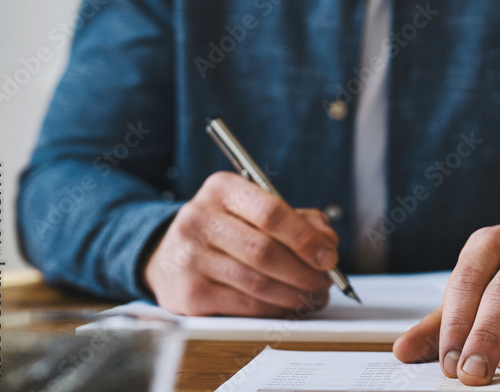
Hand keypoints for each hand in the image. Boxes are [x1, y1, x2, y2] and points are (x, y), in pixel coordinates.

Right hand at [143, 171, 337, 316]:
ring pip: (257, 282)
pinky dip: (274, 309)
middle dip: (304, 271)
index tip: (329, 256)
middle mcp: (199, 219)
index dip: (305, 238)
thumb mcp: (256, 210)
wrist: (170, 255)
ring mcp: (190, 257)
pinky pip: (244, 305)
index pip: (270, 212)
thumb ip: (299, 220)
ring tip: (313, 296)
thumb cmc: (226, 230)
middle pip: (265, 250)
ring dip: (294, 294)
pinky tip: (287, 306)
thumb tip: (327, 242)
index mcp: (222, 189)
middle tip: (325, 282)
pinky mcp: (189, 293)